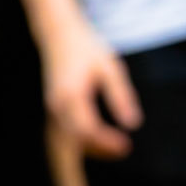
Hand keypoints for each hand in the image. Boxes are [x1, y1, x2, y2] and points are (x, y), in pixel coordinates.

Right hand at [41, 16, 140, 158]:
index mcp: (71, 95)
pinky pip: (62, 135)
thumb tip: (133, 124)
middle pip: (74, 142)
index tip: (126, 145)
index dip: (106, 142)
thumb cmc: (86, 48)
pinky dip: (79, 144)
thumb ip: (121, 95)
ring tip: (116, 151)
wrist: (58, 33)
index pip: (87, 129)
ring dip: (89, 152)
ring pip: (66, 142)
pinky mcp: (52, 109)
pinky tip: (99, 146)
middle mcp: (57, 105)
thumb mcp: (109, 67)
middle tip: (125, 152)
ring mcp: (52, 109)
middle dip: (99, 152)